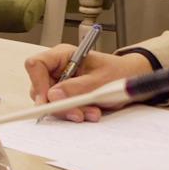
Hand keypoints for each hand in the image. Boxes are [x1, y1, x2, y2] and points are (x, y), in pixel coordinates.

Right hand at [23, 45, 154, 117]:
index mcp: (63, 55)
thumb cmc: (119, 72)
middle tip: (77, 113)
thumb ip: (77, 88)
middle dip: (59, 104)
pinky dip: (75, 114)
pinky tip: (90, 113)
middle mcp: (58, 69)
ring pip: (50, 102)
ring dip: (70, 111)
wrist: (132, 80)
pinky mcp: (66, 97)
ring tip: (91, 112)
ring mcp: (61, 84)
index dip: (38, 83)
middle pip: (41, 88)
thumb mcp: (100, 79)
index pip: (36, 65)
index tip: (49, 100)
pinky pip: (61, 109)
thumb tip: (53, 96)